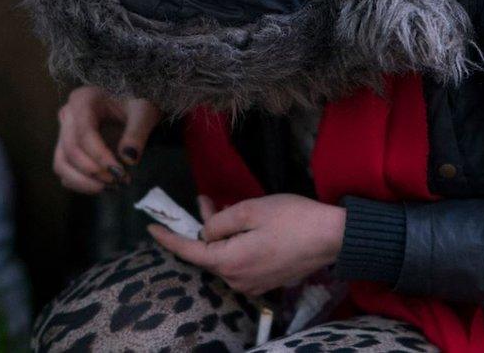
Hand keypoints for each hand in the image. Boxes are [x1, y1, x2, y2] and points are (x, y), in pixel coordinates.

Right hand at [53, 86, 161, 193]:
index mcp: (84, 100)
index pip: (84, 133)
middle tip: (118, 180)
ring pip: (61, 163)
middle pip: (70, 150)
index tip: (119, 172)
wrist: (132, 103)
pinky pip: (65, 170)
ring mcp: (63, 132)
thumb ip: (137, 133)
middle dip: (93, 171)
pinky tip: (102, 185)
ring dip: (83, 181)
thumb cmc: (137, 102)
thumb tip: (129, 159)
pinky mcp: (65, 147)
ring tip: (110, 186)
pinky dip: (80, 182)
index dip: (99, 156)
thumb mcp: (143, 112)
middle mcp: (68, 115)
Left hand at [148, 194, 345, 295]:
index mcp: (230, 262)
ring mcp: (253, 283)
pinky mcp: (266, 280)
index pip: (189, 251)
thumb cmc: (292, 218)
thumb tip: (206, 233)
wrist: (333, 237)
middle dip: (202, 227)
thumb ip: (219, 222)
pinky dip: (234, 243)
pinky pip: (239, 262)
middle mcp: (238, 279)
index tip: (150, 228)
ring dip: (220, 234)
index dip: (168, 239)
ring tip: (223, 207)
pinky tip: (241, 225)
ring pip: (224, 257)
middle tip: (205, 200)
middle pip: (208, 253)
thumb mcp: (250, 210)